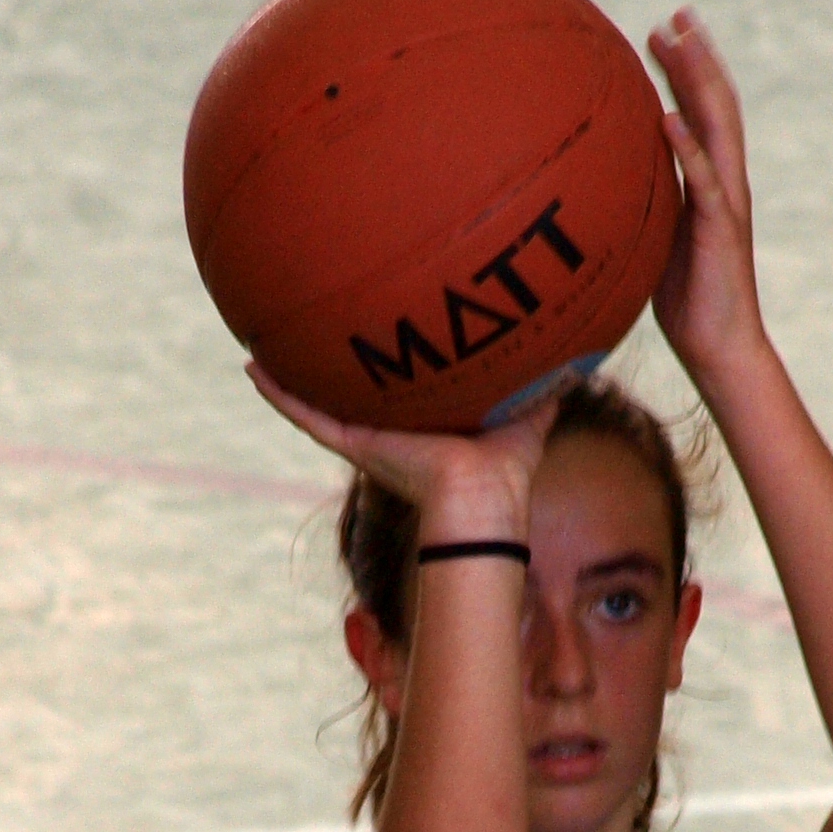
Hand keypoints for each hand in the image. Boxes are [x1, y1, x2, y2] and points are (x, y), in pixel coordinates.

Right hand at [245, 363, 555, 533]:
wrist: (483, 498)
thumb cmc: (508, 469)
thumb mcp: (531, 409)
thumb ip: (548, 381)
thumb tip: (580, 350)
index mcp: (427, 423)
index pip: (401, 391)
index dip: (388, 366)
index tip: (374, 337)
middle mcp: (391, 429)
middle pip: (353, 393)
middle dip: (331, 367)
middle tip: (306, 333)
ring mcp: (368, 438)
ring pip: (318, 403)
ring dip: (288, 379)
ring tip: (258, 349)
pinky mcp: (356, 445)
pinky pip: (308, 416)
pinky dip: (280, 395)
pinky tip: (252, 368)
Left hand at [647, 9, 764, 372]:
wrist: (720, 349)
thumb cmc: (685, 302)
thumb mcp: (653, 241)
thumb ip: (639, 204)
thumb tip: (597, 187)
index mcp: (709, 182)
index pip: (702, 112)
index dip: (685, 71)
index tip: (662, 33)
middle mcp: (725, 182)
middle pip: (717, 104)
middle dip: (698, 55)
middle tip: (677, 13)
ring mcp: (726, 201)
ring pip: (718, 128)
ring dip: (698, 82)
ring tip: (681, 42)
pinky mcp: (721, 229)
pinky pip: (703, 181)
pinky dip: (688, 147)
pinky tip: (670, 117)